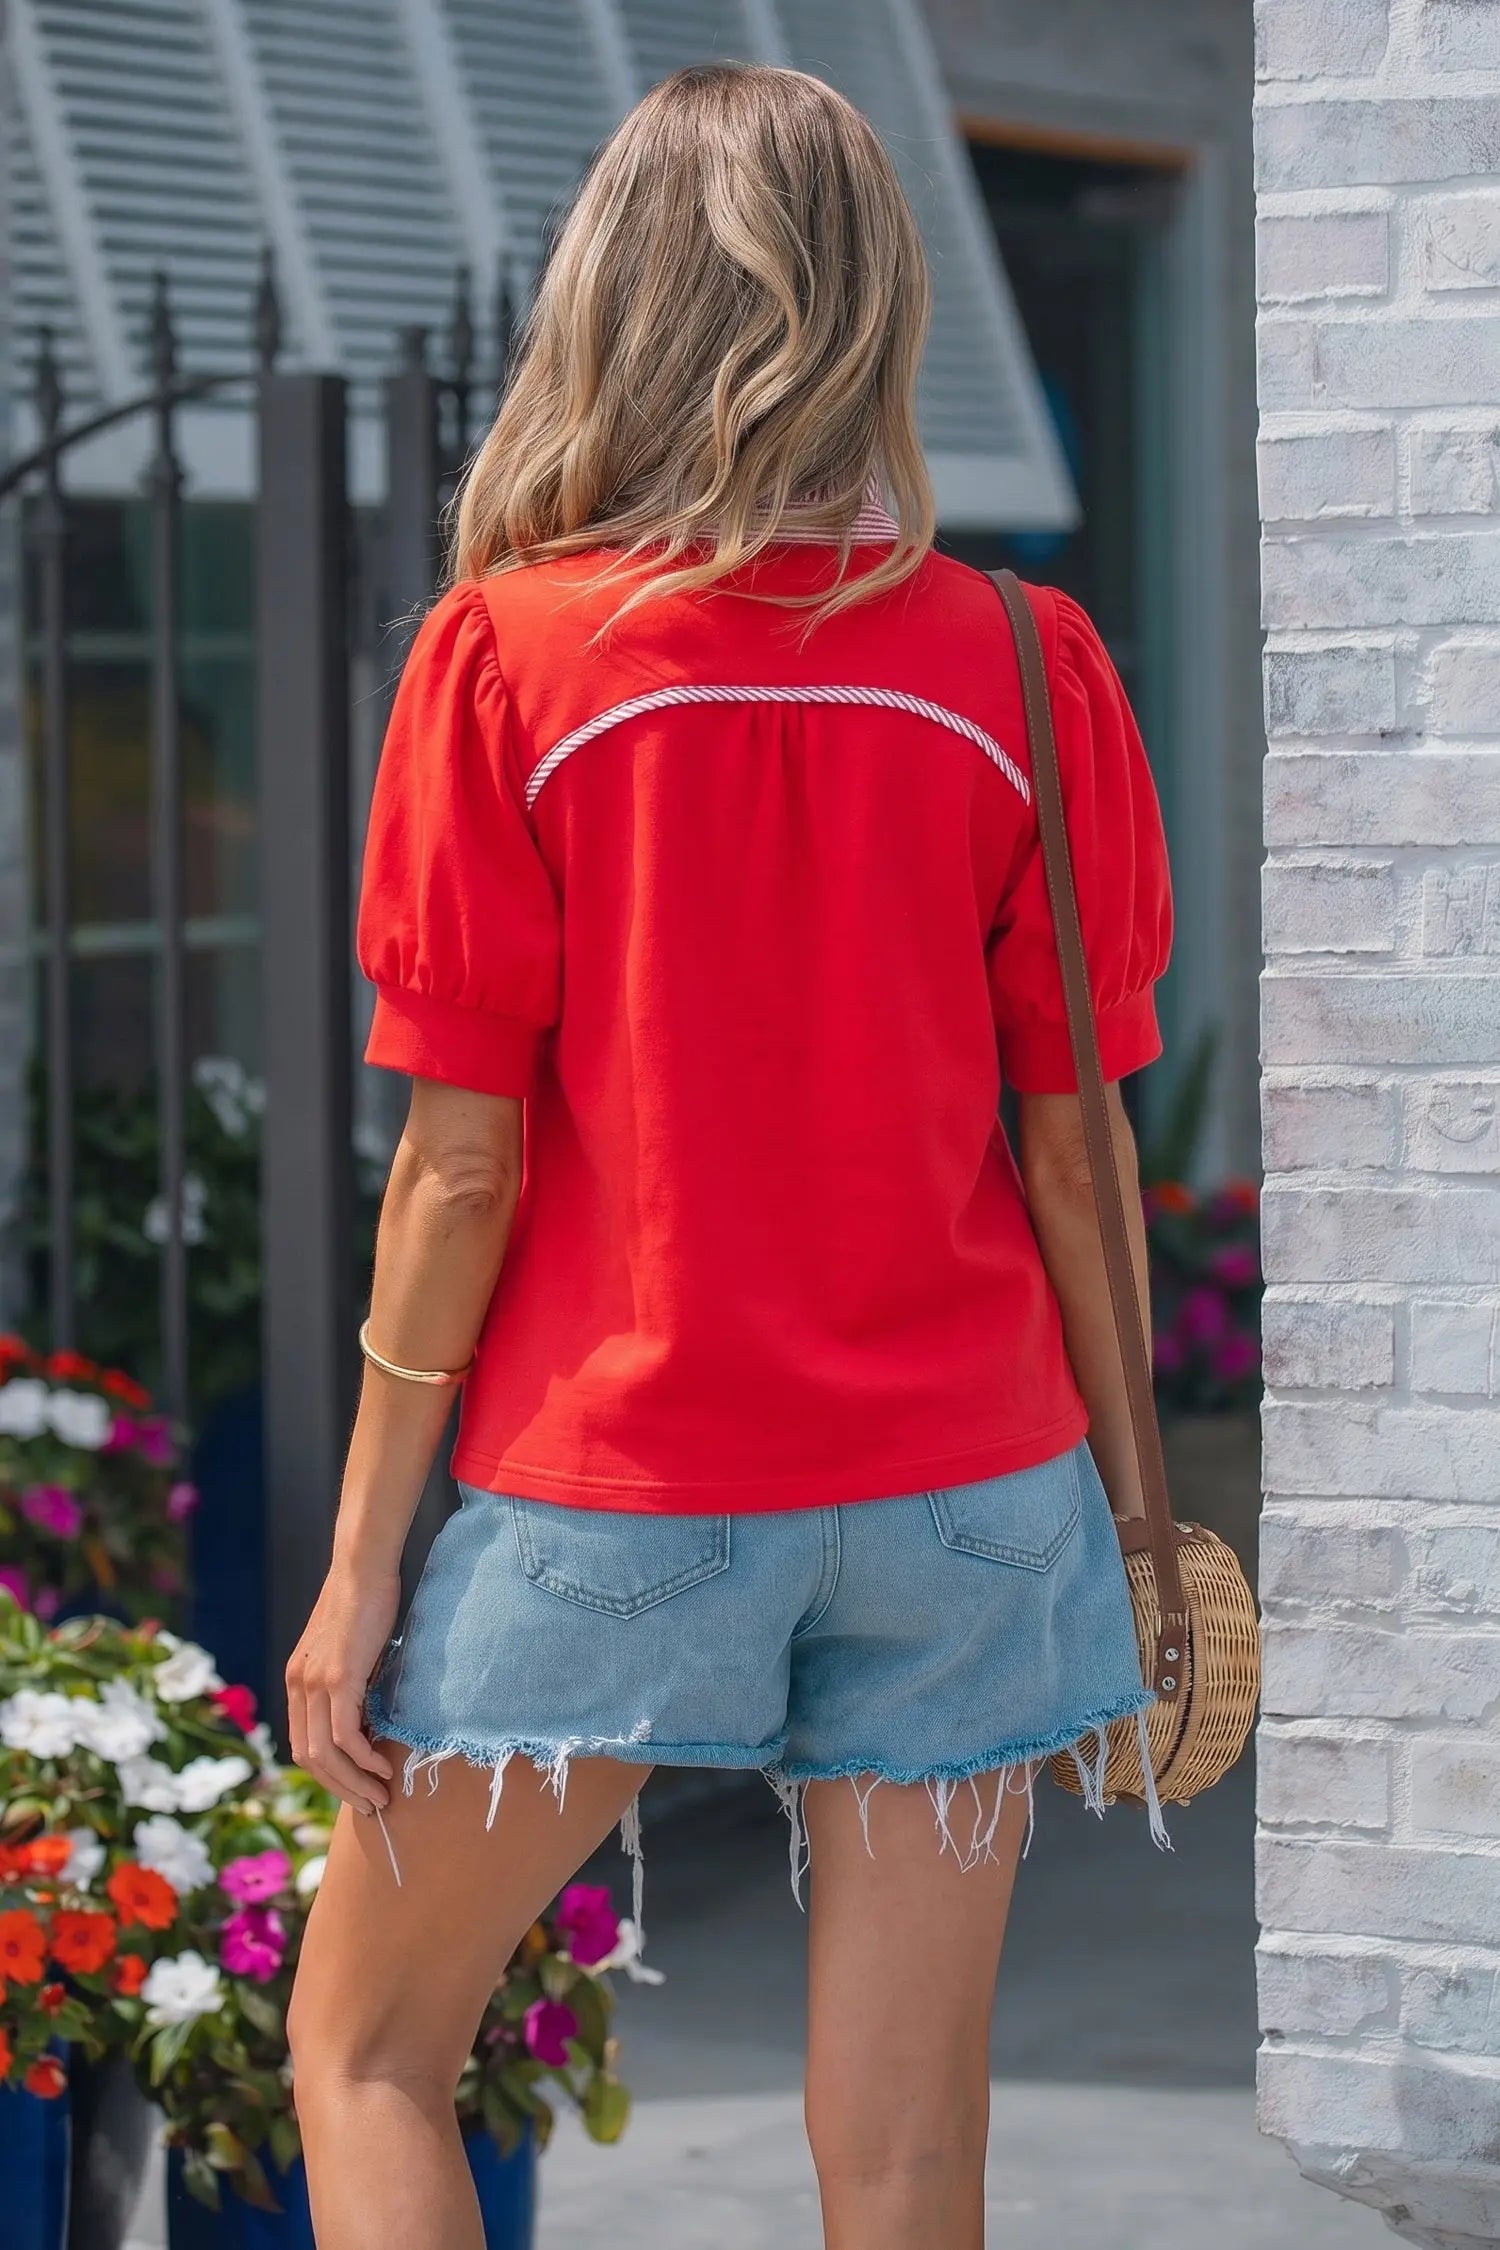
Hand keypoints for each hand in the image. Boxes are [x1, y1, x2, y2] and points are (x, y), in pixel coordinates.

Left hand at [285, 1565, 399, 1811]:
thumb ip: (348, 1685)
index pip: (302, 1746)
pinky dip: (363, 1757)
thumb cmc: (364, 1604)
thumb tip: (369, 1722)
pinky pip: (345, 1734)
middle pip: (309, 1760)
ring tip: (380, 1796)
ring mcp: (314, 1683)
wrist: (362, 1568)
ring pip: (325, 1754)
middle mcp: (298, 1686)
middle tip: (370, 1805)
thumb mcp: (349, 1652)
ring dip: (353, 1782)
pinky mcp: (337, 1677)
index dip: (328, 1776)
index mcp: (297, 1682)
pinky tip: (383, 1765)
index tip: (356, 1790)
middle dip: (340, 1789)